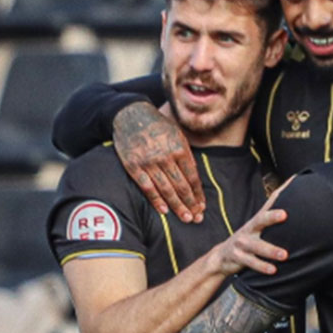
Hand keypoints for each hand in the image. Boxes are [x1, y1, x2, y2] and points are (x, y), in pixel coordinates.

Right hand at [113, 102, 205, 222]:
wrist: (130, 114)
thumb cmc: (158, 126)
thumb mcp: (178, 135)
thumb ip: (186, 155)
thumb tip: (194, 178)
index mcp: (180, 149)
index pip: (192, 177)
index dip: (198, 194)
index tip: (202, 206)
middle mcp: (165, 157)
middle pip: (181, 186)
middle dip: (190, 204)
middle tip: (197, 219)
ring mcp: (149, 162)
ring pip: (166, 189)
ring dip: (177, 206)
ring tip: (186, 218)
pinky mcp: (133, 166)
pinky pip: (147, 187)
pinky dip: (156, 199)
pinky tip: (164, 210)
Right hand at [209, 188, 288, 275]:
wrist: (222, 256)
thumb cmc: (248, 239)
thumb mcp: (258, 227)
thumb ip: (272, 214)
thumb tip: (293, 194)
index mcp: (257, 221)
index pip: (269, 205)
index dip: (279, 195)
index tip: (290, 185)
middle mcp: (249, 229)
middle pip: (260, 220)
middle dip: (271, 217)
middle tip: (284, 214)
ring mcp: (242, 243)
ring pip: (257, 246)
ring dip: (271, 251)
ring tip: (284, 255)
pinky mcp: (238, 257)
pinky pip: (251, 262)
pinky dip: (262, 266)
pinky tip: (273, 270)